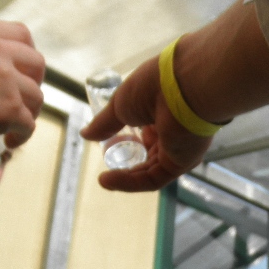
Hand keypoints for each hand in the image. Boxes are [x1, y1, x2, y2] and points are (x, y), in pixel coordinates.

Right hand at [0, 21, 44, 170]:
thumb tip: (5, 66)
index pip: (21, 34)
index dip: (28, 56)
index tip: (24, 73)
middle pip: (37, 63)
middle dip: (35, 83)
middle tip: (23, 101)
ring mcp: (3, 79)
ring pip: (37, 98)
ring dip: (29, 113)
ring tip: (11, 126)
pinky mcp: (9, 108)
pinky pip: (30, 125)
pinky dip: (21, 137)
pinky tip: (8, 141)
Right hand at [81, 56, 212, 191]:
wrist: (182, 88)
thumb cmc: (154, 86)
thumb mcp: (121, 104)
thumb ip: (105, 123)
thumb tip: (86, 134)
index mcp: (164, 112)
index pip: (146, 132)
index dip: (127, 139)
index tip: (109, 140)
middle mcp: (175, 132)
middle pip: (149, 154)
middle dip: (127, 159)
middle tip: (107, 158)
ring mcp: (179, 150)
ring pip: (149, 170)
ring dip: (125, 176)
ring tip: (104, 179)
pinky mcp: (179, 164)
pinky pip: (153, 179)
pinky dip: (130, 182)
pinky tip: (108, 180)